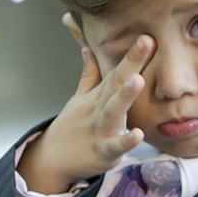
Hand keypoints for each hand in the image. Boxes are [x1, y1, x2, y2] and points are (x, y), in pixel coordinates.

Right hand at [18, 19, 153, 193]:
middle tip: (146, 42)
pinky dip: (125, 141)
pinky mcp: (102, 153)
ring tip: (137, 80)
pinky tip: (138, 134)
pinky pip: (115, 146)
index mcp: (97, 97)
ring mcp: (100, 131)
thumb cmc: (70, 129)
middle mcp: (99, 109)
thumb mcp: (78, 100)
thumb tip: (88, 49)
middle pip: (115, 84)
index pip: (116, 71)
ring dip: (124, 96)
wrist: (51, 160)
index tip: (146, 36)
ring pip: (113, 112)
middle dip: (131, 63)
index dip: (132, 54)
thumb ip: (89, 75)